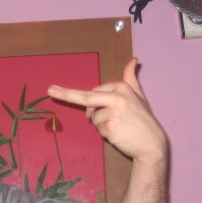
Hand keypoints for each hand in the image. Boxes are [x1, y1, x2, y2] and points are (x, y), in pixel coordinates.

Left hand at [47, 58, 167, 163]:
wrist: (152, 143)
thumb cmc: (143, 119)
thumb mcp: (139, 95)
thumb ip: (131, 78)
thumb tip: (133, 59)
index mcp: (122, 87)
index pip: (93, 91)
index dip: (86, 100)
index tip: (52, 90)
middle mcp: (117, 97)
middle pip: (86, 97)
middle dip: (68, 96)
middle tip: (50, 90)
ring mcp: (114, 112)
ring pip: (93, 118)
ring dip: (101, 124)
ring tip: (118, 127)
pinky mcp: (110, 127)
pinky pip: (98, 129)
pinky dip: (104, 133)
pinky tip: (118, 134)